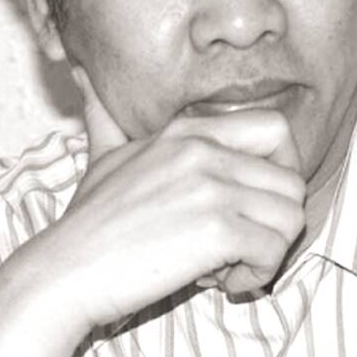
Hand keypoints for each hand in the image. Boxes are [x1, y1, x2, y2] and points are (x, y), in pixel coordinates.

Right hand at [51, 66, 305, 329]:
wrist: (64, 270)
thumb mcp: (102, 156)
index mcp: (188, 131)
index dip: (284, 167)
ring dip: (270, 251)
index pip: (276, 128)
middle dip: (278, 219)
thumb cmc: (87, 221)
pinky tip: (222, 281)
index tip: (257, 201)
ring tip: (230, 265)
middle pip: (292, 180)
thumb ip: (105, 117)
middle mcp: (205, 150)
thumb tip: (82, 76)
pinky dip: (257, 275)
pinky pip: (273, 251)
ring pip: (291, 216)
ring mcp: (211, 186)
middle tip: (244, 243)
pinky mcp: (216, 229)